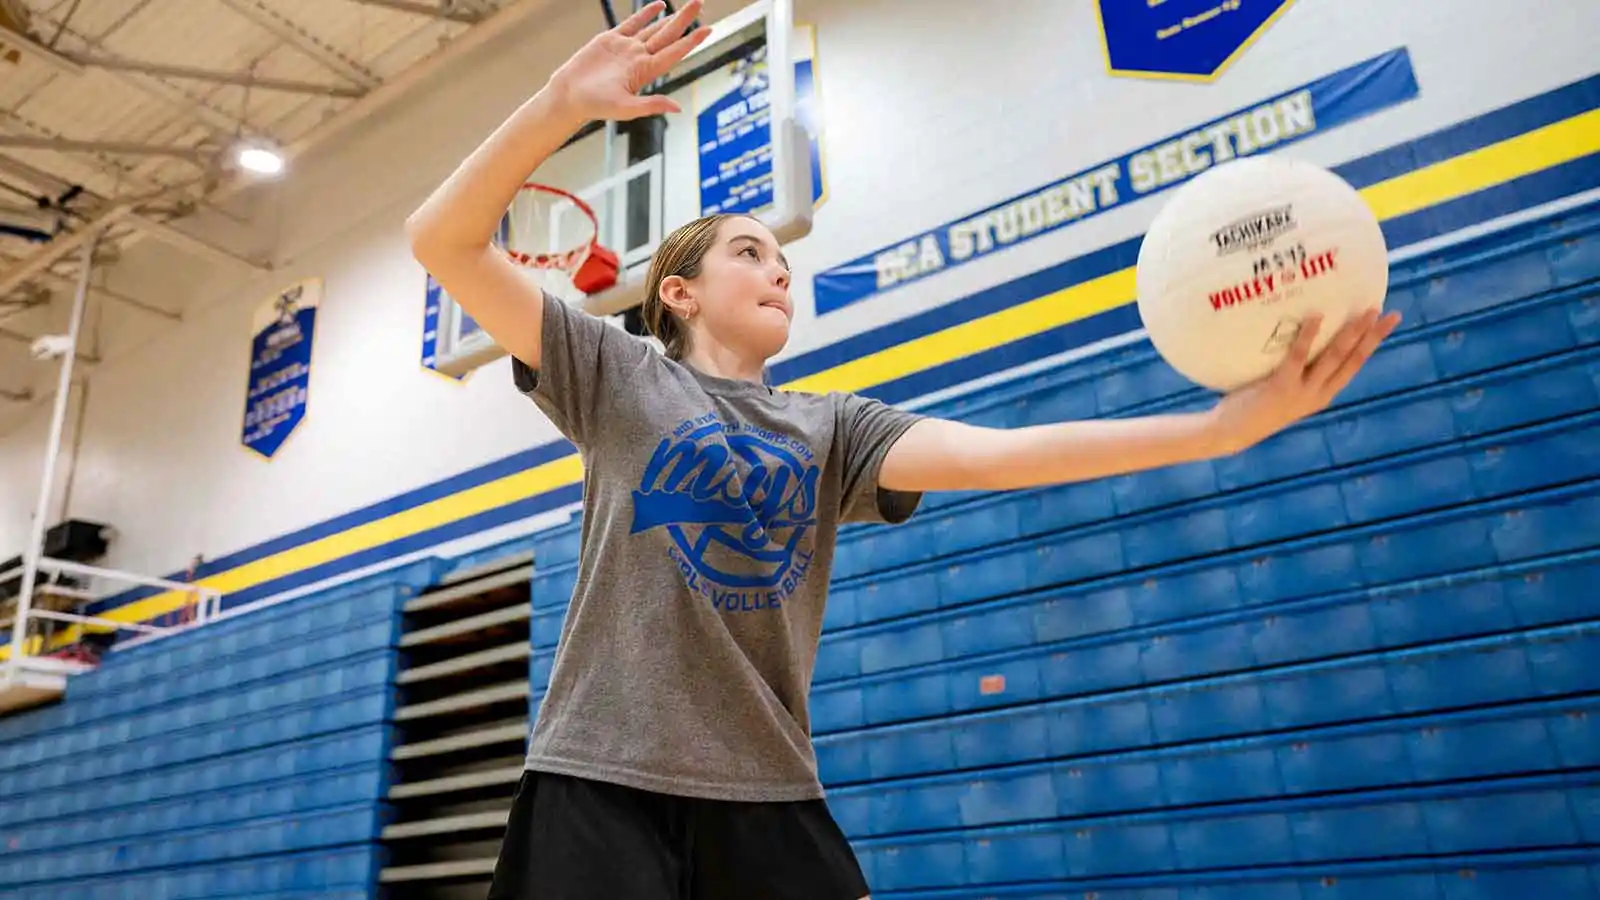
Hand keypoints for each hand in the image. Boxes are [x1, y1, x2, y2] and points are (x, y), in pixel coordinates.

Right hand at [547, 0, 711, 121]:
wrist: (569, 95)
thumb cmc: (595, 105)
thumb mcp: (624, 108)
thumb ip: (651, 105)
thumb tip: (678, 108)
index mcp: (645, 71)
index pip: (673, 52)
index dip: (691, 41)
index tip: (708, 29)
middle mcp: (640, 57)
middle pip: (668, 35)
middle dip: (685, 19)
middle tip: (700, 3)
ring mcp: (627, 48)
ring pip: (654, 28)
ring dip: (671, 17)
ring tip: (689, 5)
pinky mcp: (611, 40)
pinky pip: (632, 23)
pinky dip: (646, 14)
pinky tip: (658, 5)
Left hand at [1207, 307, 1401, 453]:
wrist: (1231, 432)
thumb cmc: (1255, 405)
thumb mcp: (1286, 388)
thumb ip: (1300, 369)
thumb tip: (1307, 330)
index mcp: (1323, 394)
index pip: (1355, 365)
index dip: (1372, 343)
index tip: (1388, 323)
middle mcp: (1318, 394)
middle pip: (1353, 360)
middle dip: (1373, 336)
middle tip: (1390, 314)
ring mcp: (1301, 392)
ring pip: (1334, 358)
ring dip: (1351, 333)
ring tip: (1365, 312)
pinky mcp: (1281, 386)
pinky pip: (1298, 357)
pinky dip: (1308, 336)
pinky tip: (1316, 317)